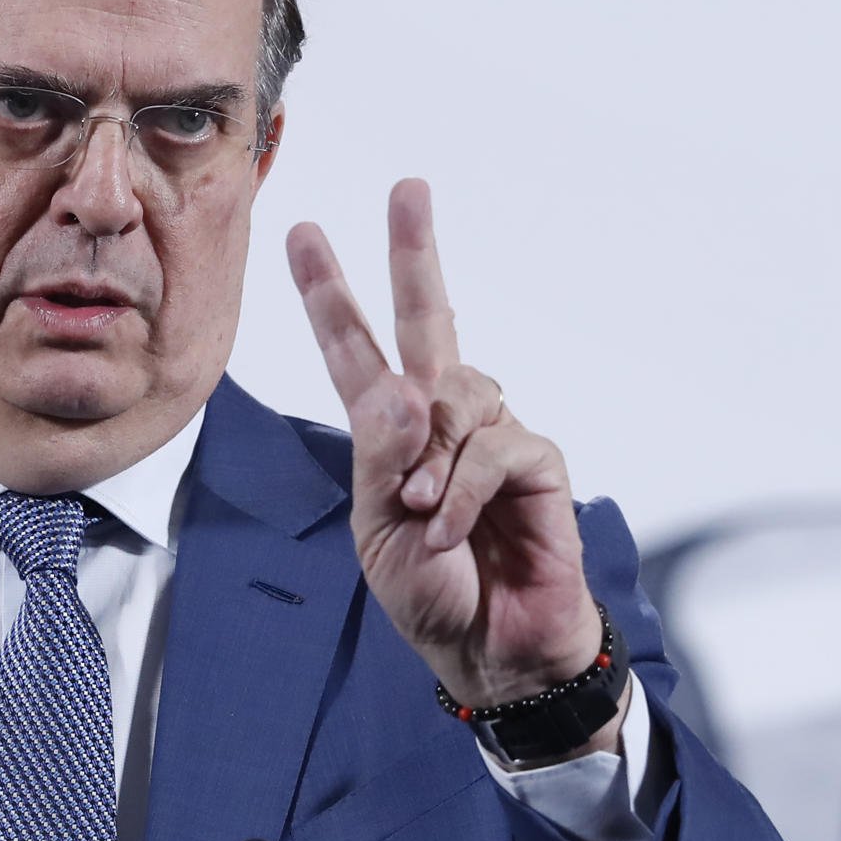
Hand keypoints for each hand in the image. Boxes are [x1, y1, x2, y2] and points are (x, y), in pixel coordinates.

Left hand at [288, 179, 614, 747]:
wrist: (491, 652)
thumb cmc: (431, 592)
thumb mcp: (376, 529)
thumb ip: (380, 459)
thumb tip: (401, 388)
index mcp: (388, 433)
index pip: (355, 349)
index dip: (329, 293)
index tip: (304, 233)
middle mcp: (440, 419)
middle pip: (427, 320)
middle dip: (414, 251)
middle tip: (408, 187)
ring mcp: (491, 434)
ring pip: (456, 395)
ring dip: (429, 459)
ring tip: (423, 513)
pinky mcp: (536, 461)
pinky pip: (494, 444)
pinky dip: (463, 490)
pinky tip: (454, 529)